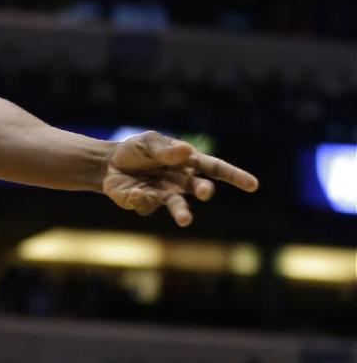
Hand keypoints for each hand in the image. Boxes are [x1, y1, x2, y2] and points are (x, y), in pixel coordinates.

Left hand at [102, 131, 257, 228]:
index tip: (253, 185)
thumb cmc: (136, 150)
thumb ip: (165, 150)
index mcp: (188, 162)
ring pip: (179, 207)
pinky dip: (140, 200)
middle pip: (201, 188)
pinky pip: (148, 206)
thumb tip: (184, 151)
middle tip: (204, 192)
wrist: (109, 164)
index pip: (216, 168)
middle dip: (204, 191)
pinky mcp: (147, 204)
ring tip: (185, 220)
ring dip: (182, 213)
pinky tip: (132, 193)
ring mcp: (166, 195)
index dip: (235, 176)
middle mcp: (182, 182)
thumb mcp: (149, 142)